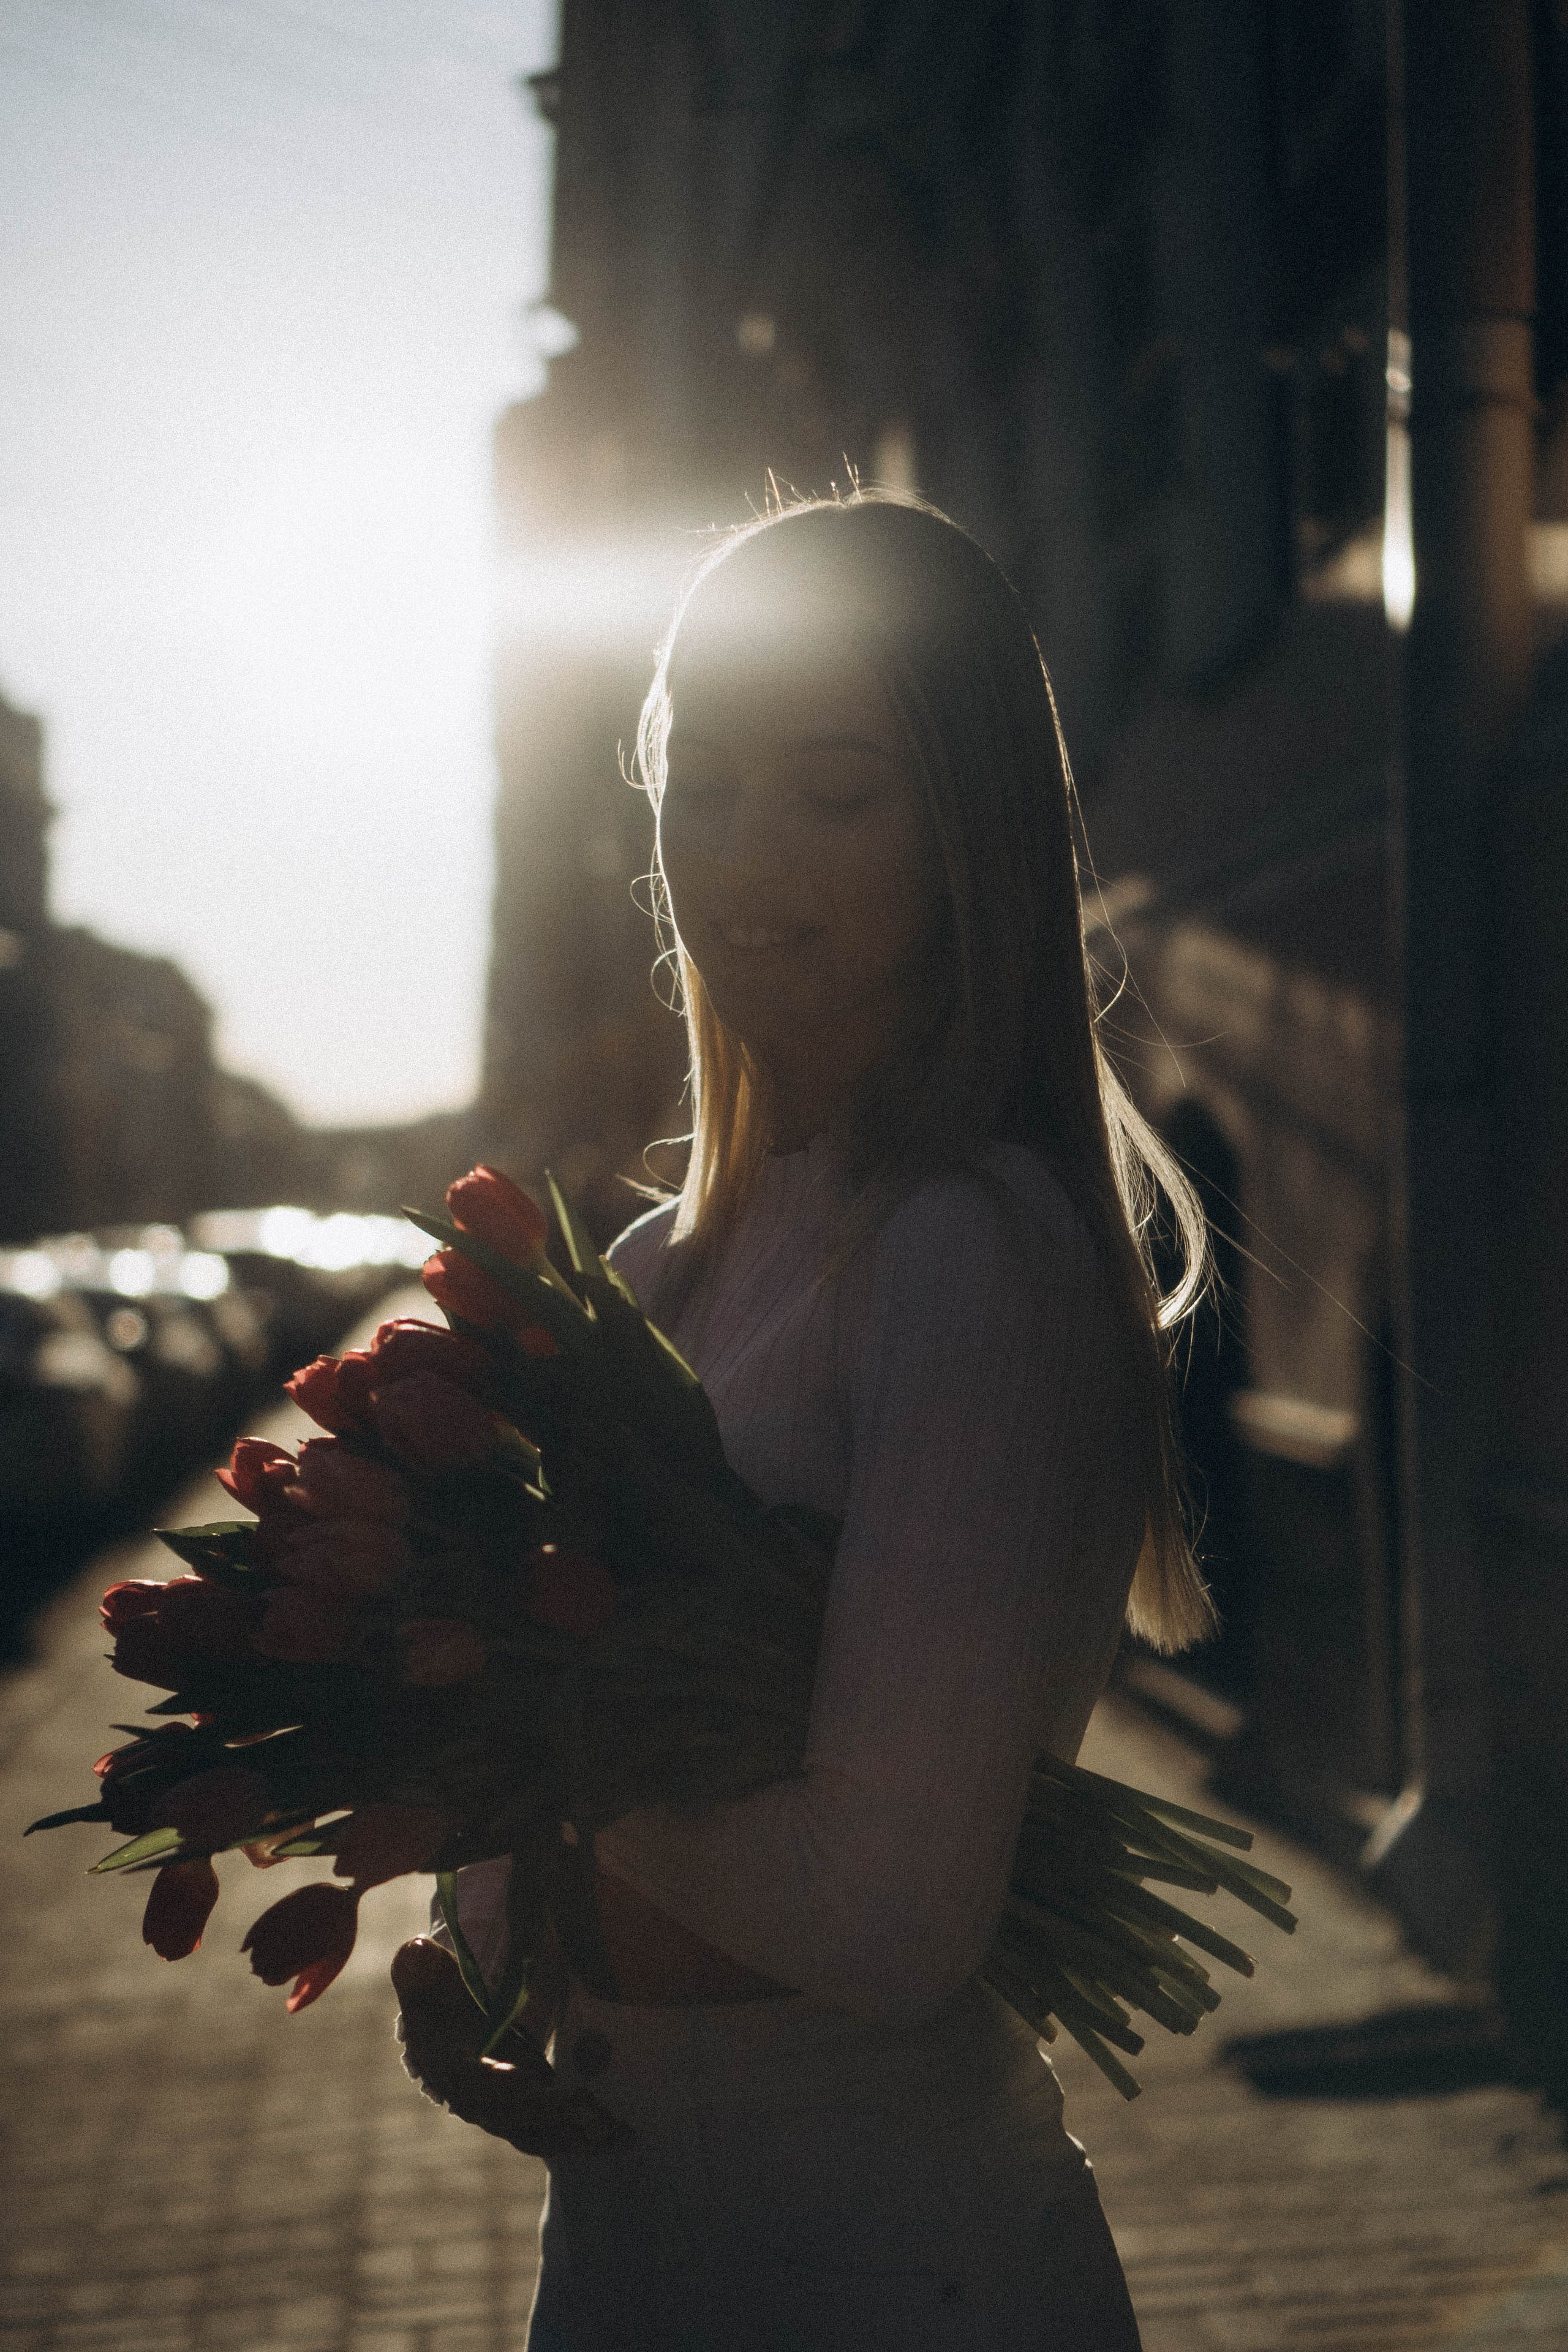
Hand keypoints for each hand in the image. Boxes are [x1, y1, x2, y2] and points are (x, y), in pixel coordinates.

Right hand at [392, 1937, 633, 2155]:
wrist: (443, 2033)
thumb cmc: (437, 2000)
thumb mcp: (425, 1979)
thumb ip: (419, 1967)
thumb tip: (416, 1949)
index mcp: (451, 2068)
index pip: (472, 2081)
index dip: (495, 2083)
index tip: (522, 2077)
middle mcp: (477, 2101)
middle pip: (514, 2116)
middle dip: (551, 2112)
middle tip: (588, 2105)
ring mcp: (505, 2113)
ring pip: (539, 2134)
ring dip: (576, 2135)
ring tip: (614, 2129)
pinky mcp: (530, 2115)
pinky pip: (557, 2136)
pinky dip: (589, 2140)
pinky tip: (623, 2136)